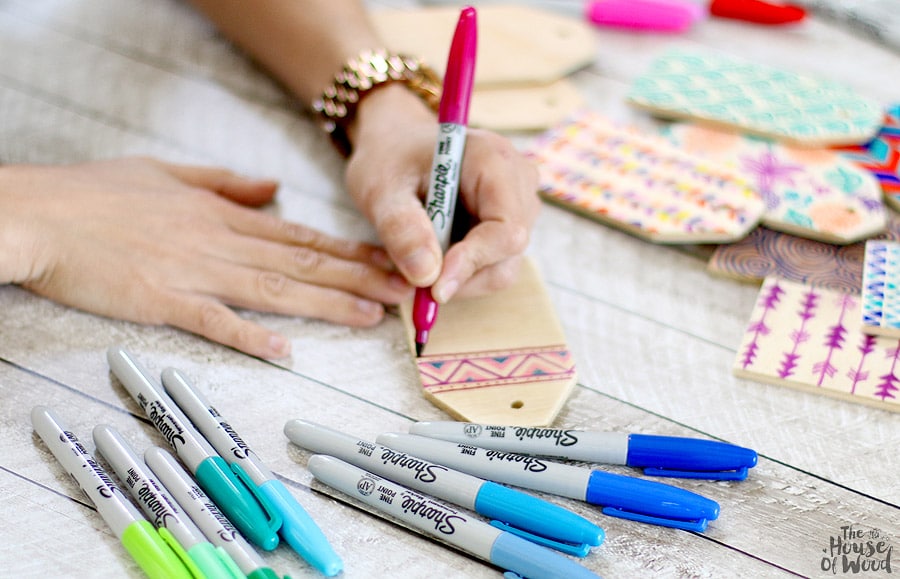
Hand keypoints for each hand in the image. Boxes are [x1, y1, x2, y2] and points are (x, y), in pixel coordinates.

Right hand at [0, 158, 411, 357]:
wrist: (40, 214)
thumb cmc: (96, 193)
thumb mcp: (167, 173)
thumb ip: (224, 183)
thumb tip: (270, 188)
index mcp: (223, 215)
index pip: (300, 236)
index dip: (348, 250)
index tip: (386, 259)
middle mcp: (221, 242)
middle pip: (302, 262)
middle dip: (357, 277)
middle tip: (402, 292)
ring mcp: (195, 272)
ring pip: (275, 290)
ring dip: (326, 304)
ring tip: (370, 316)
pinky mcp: (163, 301)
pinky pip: (217, 322)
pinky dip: (254, 337)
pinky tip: (288, 353)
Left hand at [345, 84, 540, 302]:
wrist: (397, 144)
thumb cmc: (389, 159)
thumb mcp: (381, 190)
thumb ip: (401, 229)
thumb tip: (426, 276)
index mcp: (493, 160)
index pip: (505, 228)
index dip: (473, 262)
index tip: (434, 287)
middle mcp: (518, 180)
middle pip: (508, 252)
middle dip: (462, 275)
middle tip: (416, 282)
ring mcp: (519, 202)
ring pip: (502, 266)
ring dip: (460, 277)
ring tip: (417, 263)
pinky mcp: (509, 222)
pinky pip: (494, 264)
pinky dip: (461, 272)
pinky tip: (432, 256)